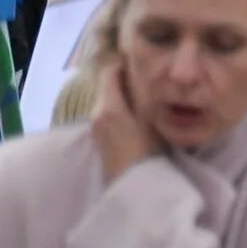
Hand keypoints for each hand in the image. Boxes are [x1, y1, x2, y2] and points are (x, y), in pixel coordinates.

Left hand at [90, 64, 155, 180]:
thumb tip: (143, 77)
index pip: (109, 73)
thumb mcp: (151, 121)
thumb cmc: (148, 152)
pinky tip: (133, 114)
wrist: (135, 186)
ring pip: (106, 101)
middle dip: (122, 80)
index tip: (138, 61)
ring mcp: (95, 127)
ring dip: (120, 95)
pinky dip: (116, 108)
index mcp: (108, 106)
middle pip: (107, 87)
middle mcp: (96, 113)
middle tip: (144, 78)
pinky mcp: (98, 138)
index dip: (122, 64)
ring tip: (142, 96)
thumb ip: (145, 97)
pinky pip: (105, 114)